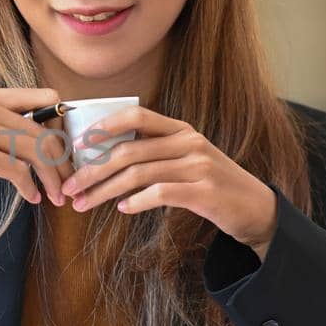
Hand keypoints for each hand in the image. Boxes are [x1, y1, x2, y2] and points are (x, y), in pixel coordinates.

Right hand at [0, 86, 77, 219]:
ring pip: (36, 150)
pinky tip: (31, 198)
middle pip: (44, 131)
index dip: (63, 127)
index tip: (66, 154)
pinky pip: (18, 170)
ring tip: (55, 196)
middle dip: (61, 162)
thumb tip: (53, 141)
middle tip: (67, 185)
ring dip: (51, 179)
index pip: (47, 98)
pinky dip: (30, 187)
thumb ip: (9, 130)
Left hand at [59, 106, 279, 257]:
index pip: (137, 116)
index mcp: (181, 130)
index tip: (78, 144)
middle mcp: (189, 142)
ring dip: (104, 191)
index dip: (105, 126)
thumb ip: (155, 154)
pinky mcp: (204, 192)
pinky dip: (135, 202)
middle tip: (70, 187)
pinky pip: (159, 193)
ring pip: (137, 174)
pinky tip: (122, 209)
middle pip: (128, 151)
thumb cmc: (212, 185)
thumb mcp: (187, 160)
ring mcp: (198, 166)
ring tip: (84, 204)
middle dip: (92, 170)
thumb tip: (106, 159)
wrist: (256, 208)